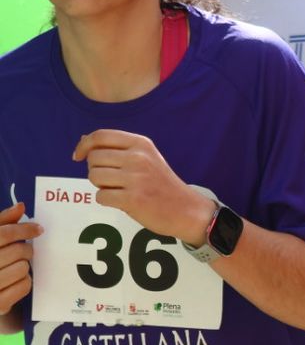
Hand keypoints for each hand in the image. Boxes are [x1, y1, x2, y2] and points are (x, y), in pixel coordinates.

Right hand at [0, 203, 40, 315]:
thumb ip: (2, 222)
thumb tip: (21, 206)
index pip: (2, 234)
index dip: (23, 229)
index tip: (38, 229)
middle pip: (17, 251)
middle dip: (26, 250)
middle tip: (25, 251)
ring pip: (22, 269)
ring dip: (24, 267)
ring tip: (15, 267)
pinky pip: (24, 286)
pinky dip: (25, 281)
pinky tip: (15, 280)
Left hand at [72, 131, 212, 244]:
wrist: (186, 209)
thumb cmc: (162, 183)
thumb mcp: (146, 157)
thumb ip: (118, 148)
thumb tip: (85, 139)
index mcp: (141, 144)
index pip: (101, 136)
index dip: (83, 145)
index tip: (78, 156)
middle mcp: (138, 157)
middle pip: (93, 158)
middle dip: (96, 170)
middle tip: (112, 179)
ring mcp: (135, 178)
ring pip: (94, 177)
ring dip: (100, 186)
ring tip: (119, 189)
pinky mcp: (132, 199)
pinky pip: (100, 197)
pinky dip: (107, 201)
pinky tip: (123, 201)